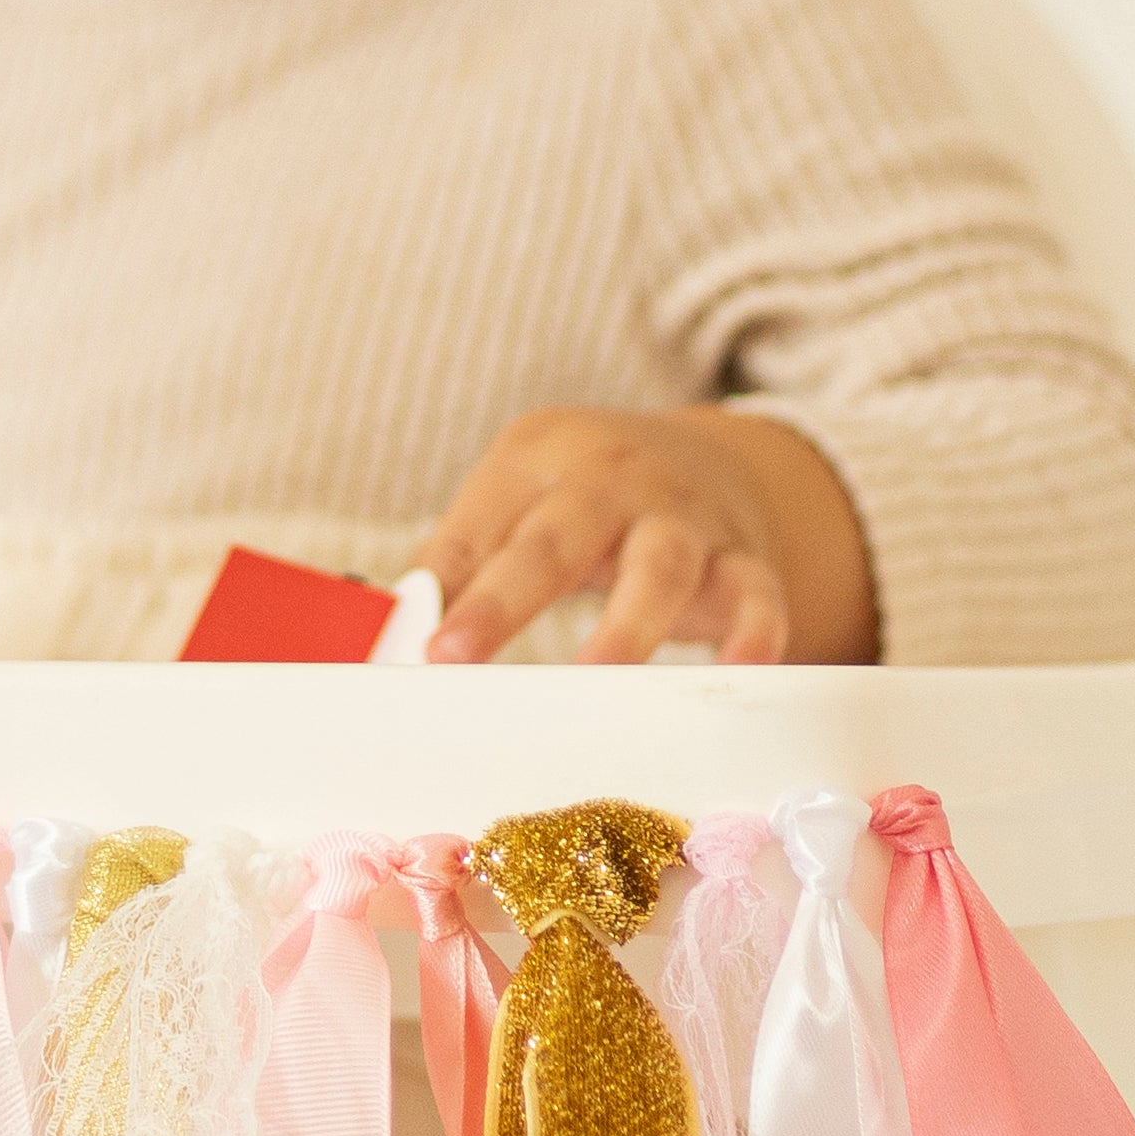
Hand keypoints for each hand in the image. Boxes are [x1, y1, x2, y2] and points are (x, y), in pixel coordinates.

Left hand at [417, 406, 878, 669]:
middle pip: (558, 537)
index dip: (447, 587)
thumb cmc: (578, 500)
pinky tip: (740, 670)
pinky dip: (754, 631)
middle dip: (506, 597)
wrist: (703, 457)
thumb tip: (378, 639)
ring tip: (598, 678)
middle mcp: (611, 479)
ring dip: (629, 623)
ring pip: (661, 563)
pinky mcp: (743, 556)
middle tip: (458, 654)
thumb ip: (456, 564)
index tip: (420, 648)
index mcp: (537, 460)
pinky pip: (756, 593)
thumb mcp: (513, 501)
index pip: (481, 527)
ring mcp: (683, 515)